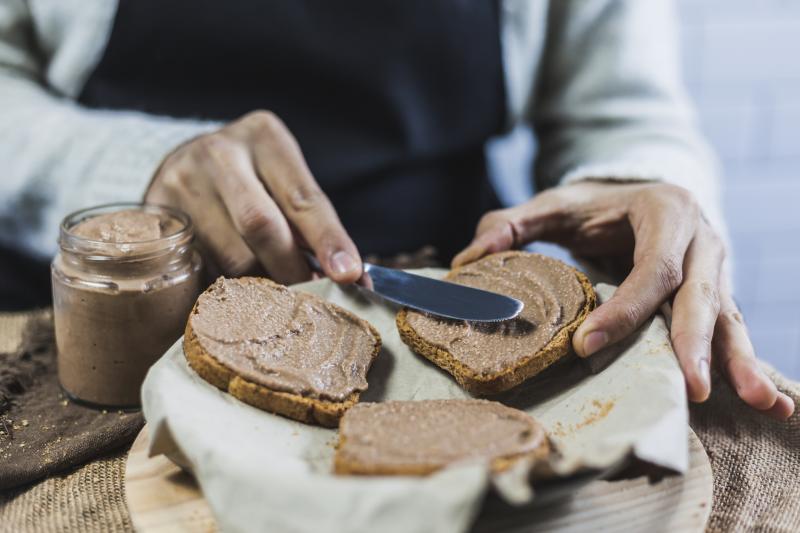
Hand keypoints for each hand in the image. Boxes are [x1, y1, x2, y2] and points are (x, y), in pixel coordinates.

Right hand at [145, 111, 360, 284]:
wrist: (184, 163)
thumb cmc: (252, 179)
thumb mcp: (283, 181)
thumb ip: (310, 223)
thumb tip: (350, 280)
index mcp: (263, 137)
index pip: (302, 197)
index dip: (328, 240)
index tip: (348, 275)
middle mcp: (219, 153)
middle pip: (261, 225)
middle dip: (293, 270)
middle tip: (315, 301)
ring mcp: (181, 181)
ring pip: (230, 255)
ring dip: (263, 286)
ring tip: (280, 301)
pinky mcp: (156, 215)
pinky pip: (202, 268)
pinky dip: (230, 289)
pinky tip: (243, 298)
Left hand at [454, 181, 794, 419]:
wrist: (637, 195)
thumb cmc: (593, 207)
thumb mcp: (552, 206)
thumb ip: (511, 224)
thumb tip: (468, 261)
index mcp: (663, 211)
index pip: (650, 266)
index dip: (624, 307)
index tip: (586, 344)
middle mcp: (699, 240)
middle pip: (701, 293)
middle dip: (695, 341)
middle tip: (690, 384)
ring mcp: (714, 269)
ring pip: (730, 315)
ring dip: (739, 359)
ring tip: (760, 402)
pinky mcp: (716, 295)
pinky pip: (734, 330)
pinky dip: (748, 363)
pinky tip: (771, 400)